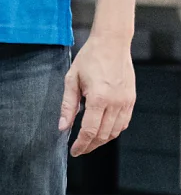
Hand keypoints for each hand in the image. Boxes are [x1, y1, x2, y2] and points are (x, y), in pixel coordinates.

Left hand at [59, 35, 135, 155]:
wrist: (112, 43)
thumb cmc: (90, 58)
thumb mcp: (72, 79)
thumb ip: (68, 105)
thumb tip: (62, 127)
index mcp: (98, 98)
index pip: (90, 131)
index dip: (81, 144)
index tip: (74, 151)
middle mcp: (115, 103)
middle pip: (103, 135)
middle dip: (90, 146)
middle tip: (80, 149)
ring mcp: (125, 103)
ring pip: (114, 132)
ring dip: (102, 140)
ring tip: (89, 142)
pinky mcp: (131, 100)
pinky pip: (124, 123)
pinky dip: (113, 131)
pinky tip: (103, 130)